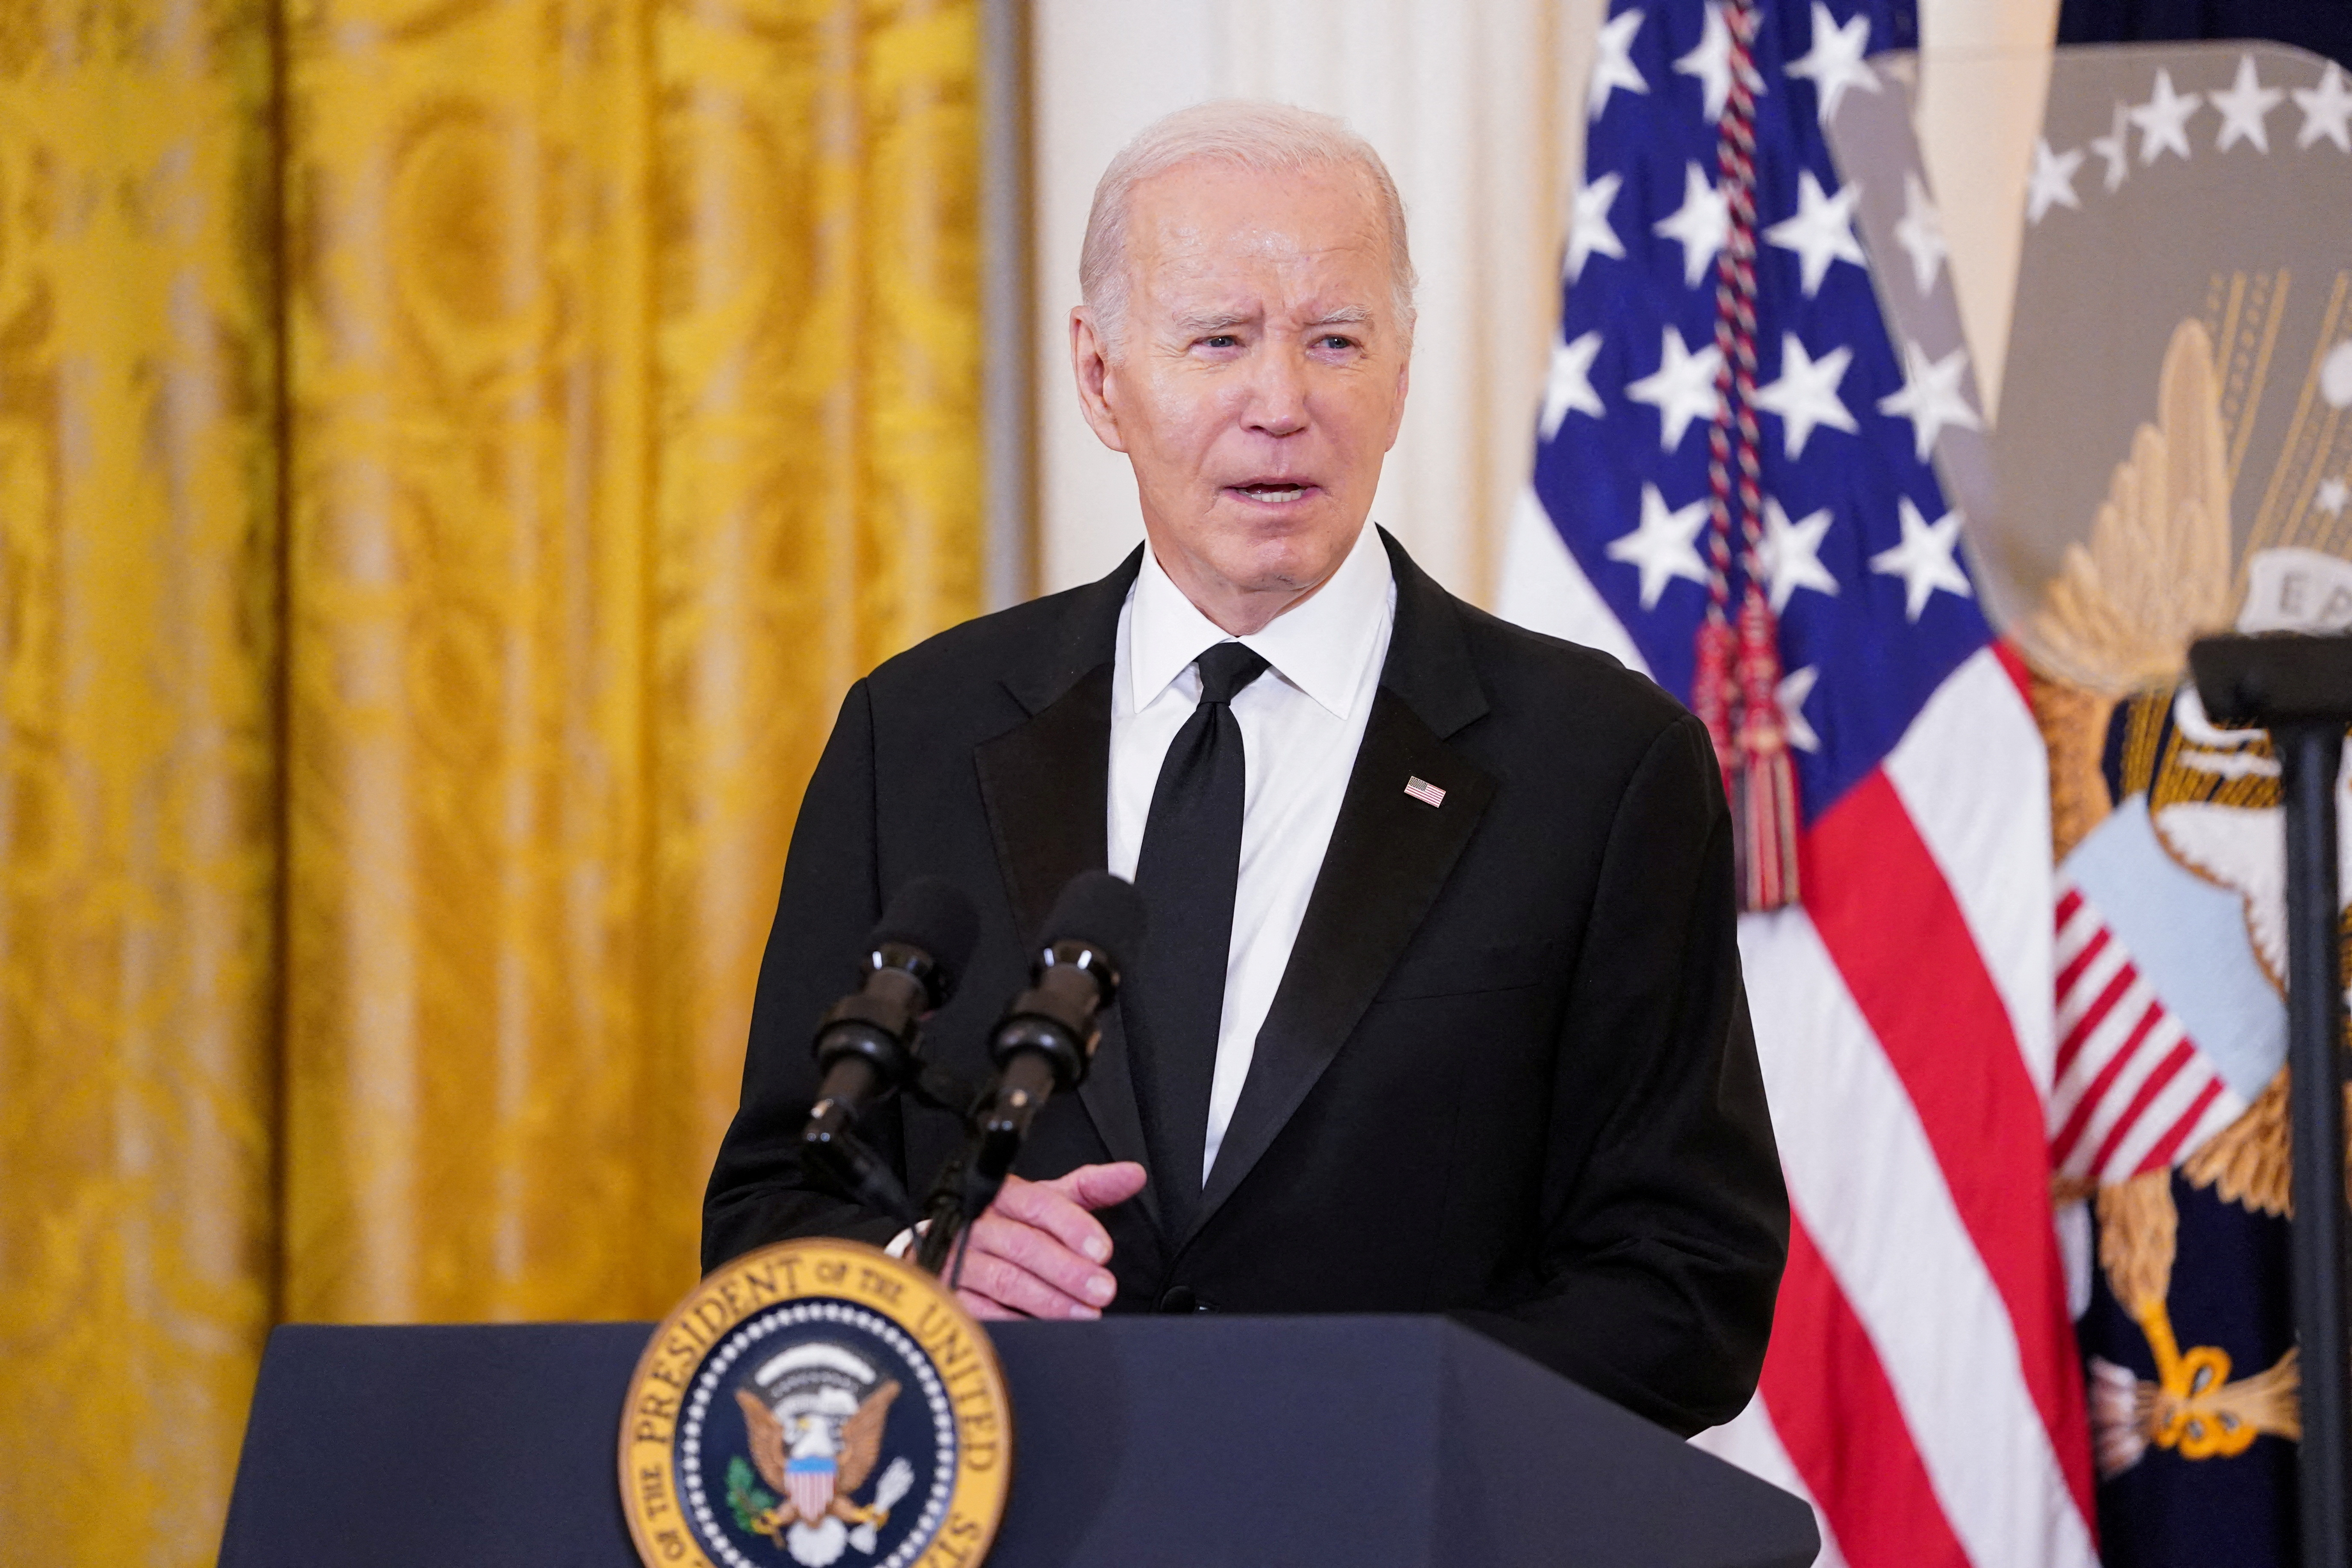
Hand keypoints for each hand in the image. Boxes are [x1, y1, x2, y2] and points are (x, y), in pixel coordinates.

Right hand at [951, 1161, 1146, 1320]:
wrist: (947, 1248)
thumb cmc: (1007, 1224)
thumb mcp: (1046, 1201)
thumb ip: (1089, 1188)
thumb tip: (1134, 1175)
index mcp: (1005, 1195)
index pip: (1040, 1204)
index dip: (1073, 1226)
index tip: (1102, 1251)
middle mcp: (979, 1223)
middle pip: (1024, 1244)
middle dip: (1068, 1270)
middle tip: (1102, 1290)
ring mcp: (960, 1259)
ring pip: (1005, 1279)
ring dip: (1049, 1300)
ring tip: (1084, 1314)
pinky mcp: (948, 1292)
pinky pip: (982, 1310)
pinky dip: (1015, 1321)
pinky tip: (1044, 1330)